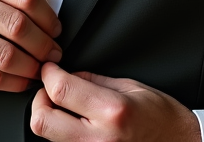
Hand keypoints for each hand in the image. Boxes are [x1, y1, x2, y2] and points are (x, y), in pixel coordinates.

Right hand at [0, 0, 62, 92]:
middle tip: (54, 53)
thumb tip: (51, 23)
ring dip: (32, 66)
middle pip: (17, 25)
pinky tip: (22, 81)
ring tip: (40, 69)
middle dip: (44, 44)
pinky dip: (14, 82)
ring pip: (6, 54)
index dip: (48, 16)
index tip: (56, 29)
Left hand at [30, 63, 200, 141]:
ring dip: (51, 118)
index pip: (61, 90)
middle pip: (42, 121)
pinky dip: (63, 133)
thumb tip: (68, 75)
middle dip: (40, 100)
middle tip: (51, 90)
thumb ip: (94, 81)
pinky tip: (77, 124)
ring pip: (48, 137)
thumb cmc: (162, 118)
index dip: (48, 74)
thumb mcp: (131, 87)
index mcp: (112, 111)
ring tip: (68, 109)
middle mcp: (99, 139)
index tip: (50, 68)